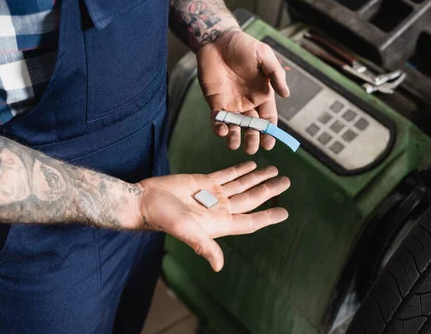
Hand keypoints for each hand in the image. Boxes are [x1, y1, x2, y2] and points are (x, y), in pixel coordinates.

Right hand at [137, 161, 289, 270]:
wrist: (145, 200)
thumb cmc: (163, 218)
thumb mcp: (186, 231)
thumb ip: (204, 246)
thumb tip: (219, 266)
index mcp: (220, 223)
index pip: (250, 220)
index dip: (268, 217)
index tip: (285, 212)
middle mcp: (220, 209)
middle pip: (251, 199)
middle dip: (268, 190)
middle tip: (286, 181)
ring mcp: (213, 194)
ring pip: (241, 184)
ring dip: (257, 177)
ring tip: (273, 170)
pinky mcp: (203, 182)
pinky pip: (227, 174)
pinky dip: (240, 169)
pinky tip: (251, 165)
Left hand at [196, 30, 290, 153]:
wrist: (218, 40)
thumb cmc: (244, 46)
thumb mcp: (265, 56)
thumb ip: (276, 74)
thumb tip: (286, 94)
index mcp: (263, 95)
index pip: (268, 119)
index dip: (269, 132)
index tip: (269, 144)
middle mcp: (248, 103)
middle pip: (252, 127)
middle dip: (252, 139)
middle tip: (251, 149)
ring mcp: (231, 104)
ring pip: (235, 127)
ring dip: (234, 137)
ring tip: (234, 144)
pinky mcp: (215, 102)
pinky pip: (218, 119)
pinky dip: (219, 126)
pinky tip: (221, 130)